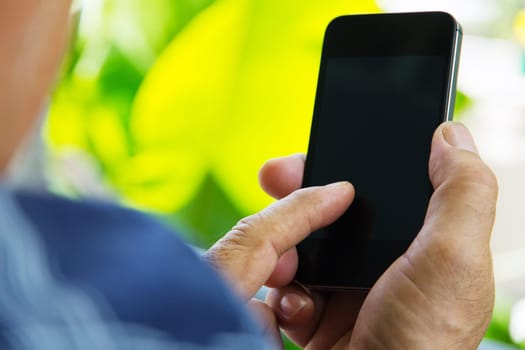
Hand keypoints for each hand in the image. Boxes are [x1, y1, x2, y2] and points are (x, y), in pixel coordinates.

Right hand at [206, 122, 497, 348]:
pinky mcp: (320, 315)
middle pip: (332, 209)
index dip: (344, 164)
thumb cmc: (423, 340)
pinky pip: (289, 287)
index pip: (378, 185)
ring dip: (283, 245)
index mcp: (418, 242)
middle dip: (298, 194)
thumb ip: (463, 192)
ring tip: (282, 262)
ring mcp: (349, 289)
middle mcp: (383, 262)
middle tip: (272, 179)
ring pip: (303, 244)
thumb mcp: (453, 260)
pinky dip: (284, 291)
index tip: (313, 152)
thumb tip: (450, 133)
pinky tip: (293, 303)